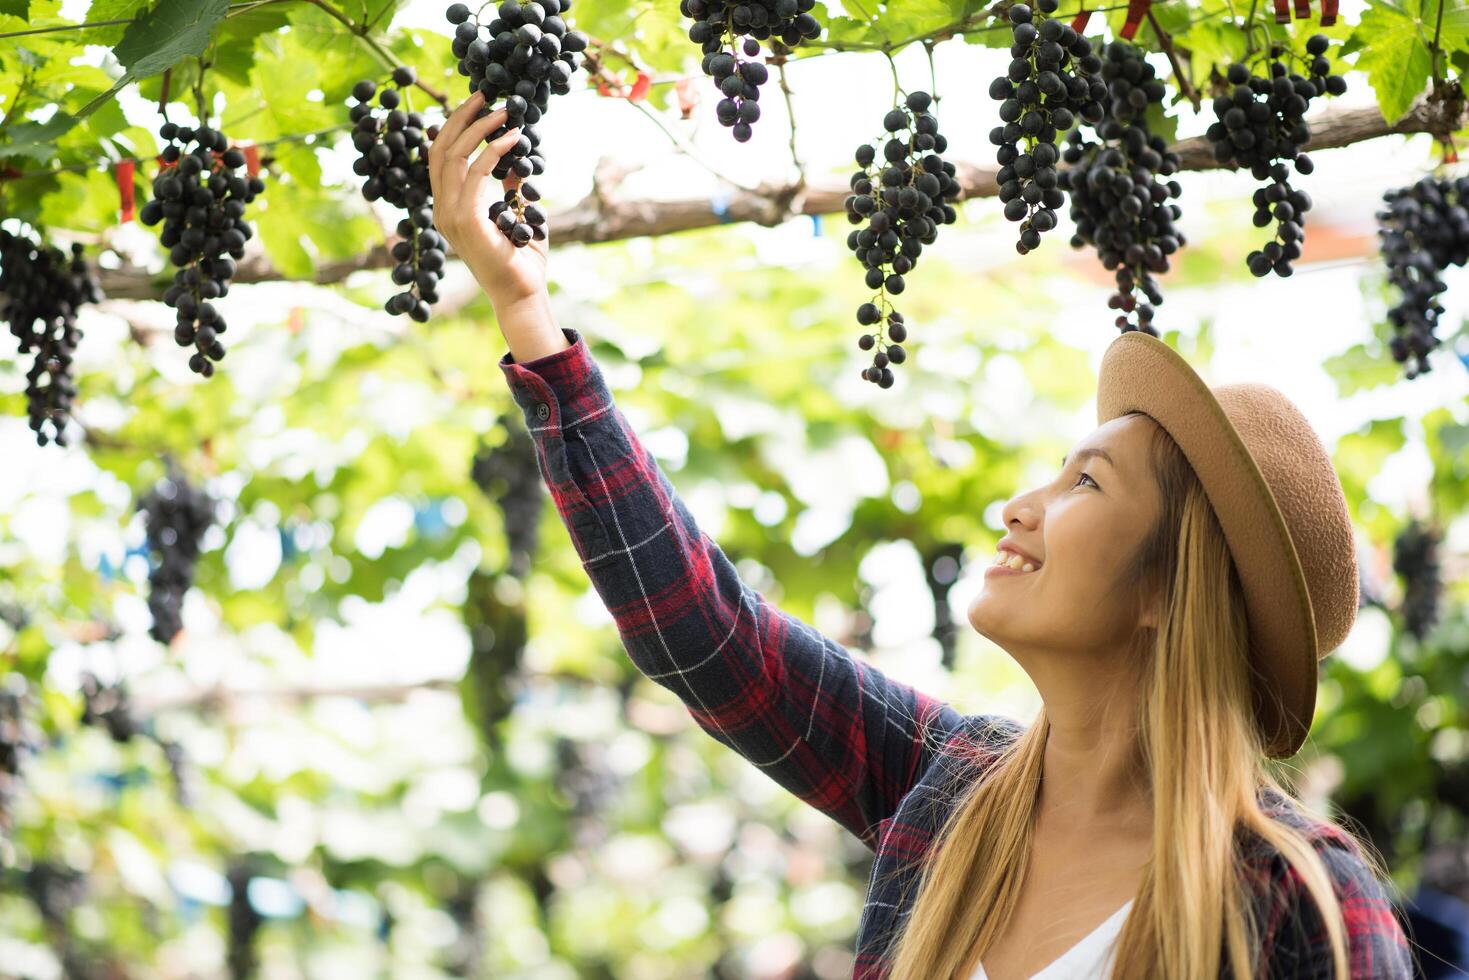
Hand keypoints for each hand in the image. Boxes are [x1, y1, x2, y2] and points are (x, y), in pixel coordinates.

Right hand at [428, 89, 548, 307]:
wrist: (521, 294)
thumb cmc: (522, 261)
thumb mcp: (516, 215)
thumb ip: (510, 190)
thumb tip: (518, 163)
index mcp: (448, 208)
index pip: (441, 157)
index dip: (456, 126)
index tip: (478, 105)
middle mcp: (442, 209)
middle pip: (441, 149)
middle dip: (462, 117)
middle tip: (486, 94)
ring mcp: (449, 215)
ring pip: (455, 155)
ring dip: (480, 127)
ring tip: (505, 109)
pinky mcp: (464, 219)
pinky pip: (475, 172)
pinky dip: (494, 149)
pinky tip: (515, 137)